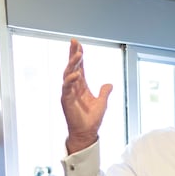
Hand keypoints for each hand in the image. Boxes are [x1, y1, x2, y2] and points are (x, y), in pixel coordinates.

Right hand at [61, 38, 113, 153]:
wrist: (86, 133)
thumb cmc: (91, 119)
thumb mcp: (102, 103)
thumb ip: (104, 92)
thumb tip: (109, 84)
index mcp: (81, 86)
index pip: (79, 67)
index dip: (79, 55)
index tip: (78, 44)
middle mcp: (73, 87)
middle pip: (71, 66)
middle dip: (72, 54)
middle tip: (74, 42)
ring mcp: (68, 93)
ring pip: (68, 74)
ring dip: (72, 64)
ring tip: (78, 54)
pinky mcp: (65, 101)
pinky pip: (66, 88)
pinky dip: (70, 80)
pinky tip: (76, 74)